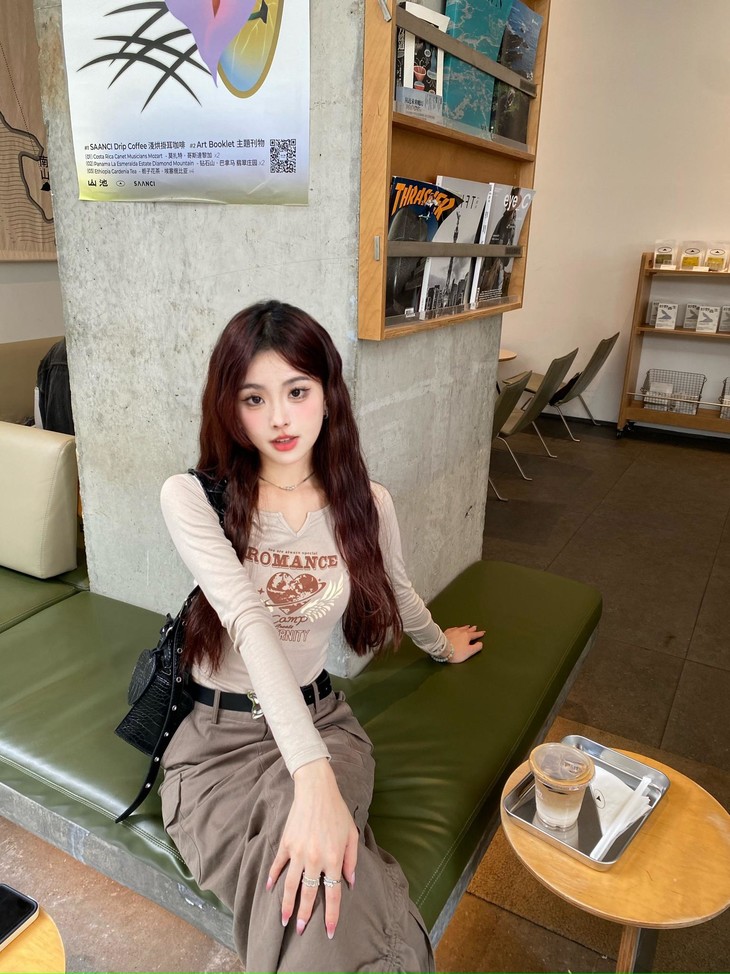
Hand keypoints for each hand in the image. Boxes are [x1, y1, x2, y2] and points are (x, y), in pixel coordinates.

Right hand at [267, 758, 357, 939]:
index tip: (329, 931)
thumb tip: (350, 883)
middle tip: (301, 931)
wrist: (316, 790)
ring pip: (291, 885)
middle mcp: (314, 859)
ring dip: (287, 904)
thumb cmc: (337, 812)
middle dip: (305, 916)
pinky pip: (278, 865)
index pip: (332, 893)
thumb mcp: (351, 835)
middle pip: (308, 894)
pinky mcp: (286, 843)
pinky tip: (270, 889)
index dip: (331, 914)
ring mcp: (298, 852)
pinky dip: (273, 877)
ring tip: (284, 920)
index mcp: (333, 858)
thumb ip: (351, 860)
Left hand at [444, 624, 484, 662]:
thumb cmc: (457, 652)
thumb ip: (477, 647)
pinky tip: (456, 628)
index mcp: (467, 636)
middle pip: (468, 630)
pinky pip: (454, 628)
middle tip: (475, 627)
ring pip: (461, 628)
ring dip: (465, 627)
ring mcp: (453, 631)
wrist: (442, 648)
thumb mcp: (469, 652)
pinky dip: (457, 628)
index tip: (483, 632)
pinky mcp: (447, 632)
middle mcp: (461, 632)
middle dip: (473, 629)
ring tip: (468, 626)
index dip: (479, 634)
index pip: (475, 635)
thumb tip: (480, 643)